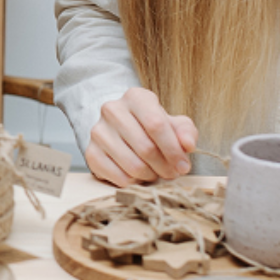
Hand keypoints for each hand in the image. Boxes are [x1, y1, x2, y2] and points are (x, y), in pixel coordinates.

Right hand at [84, 88, 198, 186]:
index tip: (184, 166)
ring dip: (151, 175)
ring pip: (133, 165)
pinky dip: (135, 182)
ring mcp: (98, 131)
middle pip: (146, 147)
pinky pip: (119, 176)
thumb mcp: (173, 124)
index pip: (156, 124)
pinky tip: (140, 176)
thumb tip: (188, 145)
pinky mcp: (91, 152)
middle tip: (172, 173)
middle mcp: (112, 110)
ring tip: (157, 173)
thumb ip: (185, 132)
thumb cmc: (151, 127)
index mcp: (135, 97)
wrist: (121, 130)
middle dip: (165, 166)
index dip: (173, 149)